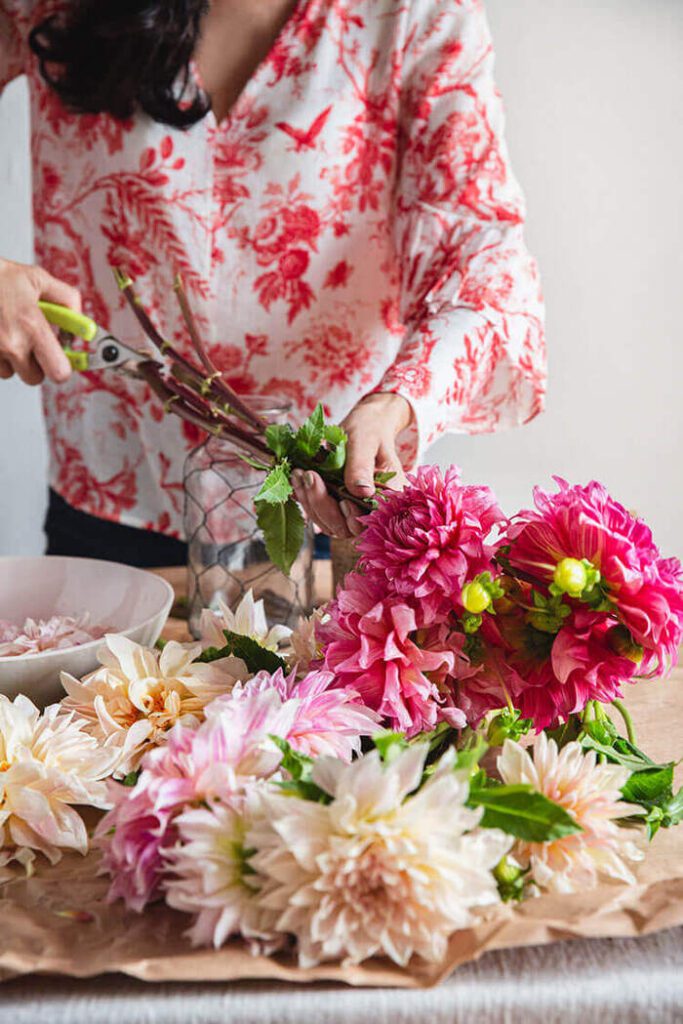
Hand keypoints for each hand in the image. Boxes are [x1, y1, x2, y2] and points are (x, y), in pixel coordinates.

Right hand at [0, 258, 80, 384]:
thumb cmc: (0, 277)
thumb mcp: (39, 279)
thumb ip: (67, 299)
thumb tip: (82, 323)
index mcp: (32, 326)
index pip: (59, 372)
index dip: (62, 368)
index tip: (60, 359)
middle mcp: (11, 343)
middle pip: (34, 378)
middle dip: (36, 364)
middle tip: (32, 344)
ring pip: (11, 373)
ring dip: (13, 360)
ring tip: (9, 334)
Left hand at [292, 392, 412, 538]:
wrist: (363, 424)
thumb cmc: (370, 429)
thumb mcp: (366, 441)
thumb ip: (362, 466)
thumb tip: (362, 492)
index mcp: (388, 497)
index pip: (370, 522)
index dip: (352, 517)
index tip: (341, 498)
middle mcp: (369, 509)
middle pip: (344, 527)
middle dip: (322, 505)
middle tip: (309, 476)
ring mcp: (349, 508)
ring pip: (326, 522)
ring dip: (309, 500)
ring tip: (299, 473)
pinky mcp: (334, 503)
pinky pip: (316, 510)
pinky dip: (303, 496)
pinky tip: (297, 477)